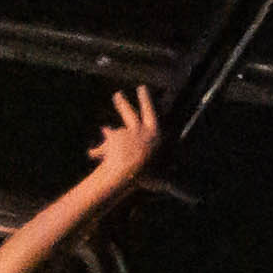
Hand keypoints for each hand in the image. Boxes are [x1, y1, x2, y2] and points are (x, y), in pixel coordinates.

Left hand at [79, 86, 160, 203]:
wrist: (128, 173)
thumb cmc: (147, 177)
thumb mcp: (159, 176)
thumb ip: (163, 176)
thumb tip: (179, 185)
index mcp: (154, 134)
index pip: (150, 112)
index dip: (146, 100)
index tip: (141, 87)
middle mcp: (139, 130)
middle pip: (129, 113)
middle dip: (122, 103)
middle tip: (116, 95)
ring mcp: (124, 132)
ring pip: (112, 133)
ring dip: (107, 133)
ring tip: (104, 130)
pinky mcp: (112, 138)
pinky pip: (102, 148)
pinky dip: (98, 152)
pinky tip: (92, 154)